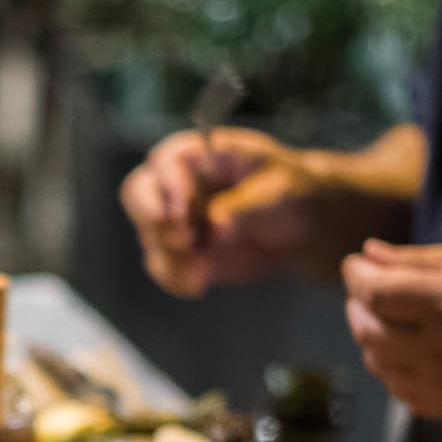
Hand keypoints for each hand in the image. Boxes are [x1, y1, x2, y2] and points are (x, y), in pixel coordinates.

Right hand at [120, 127, 323, 296]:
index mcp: (201, 155)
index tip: (186, 213)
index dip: (169, 186)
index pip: (165, 161)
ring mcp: (176, 219)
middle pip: (138, 193)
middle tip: (186, 241)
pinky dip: (175, 279)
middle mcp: (178, 183)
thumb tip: (218, 225)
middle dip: (154, 219)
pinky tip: (199, 286)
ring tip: (204, 273)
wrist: (303, 229)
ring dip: (172, 257)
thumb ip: (245, 205)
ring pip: (149, 236)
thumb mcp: (280, 191)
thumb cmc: (292, 194)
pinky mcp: (180, 251)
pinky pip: (161, 266)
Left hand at [342, 240, 441, 421]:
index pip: (375, 292)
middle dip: (357, 305)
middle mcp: (440, 348)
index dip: (356, 276)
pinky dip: (391, 368)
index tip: (354, 266)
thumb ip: (419, 260)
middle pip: (367, 329)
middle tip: (365, 291)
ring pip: (377, 363)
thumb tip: (368, 255)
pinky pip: (397, 390)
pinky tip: (405, 351)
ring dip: (370, 337)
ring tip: (385, 319)